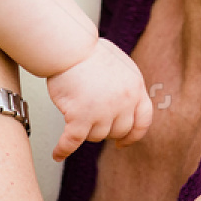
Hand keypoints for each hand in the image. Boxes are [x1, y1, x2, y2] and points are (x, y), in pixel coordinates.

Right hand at [46, 38, 154, 160]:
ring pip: (96, 136)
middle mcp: (124, 101)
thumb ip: (127, 86)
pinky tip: (57, 154)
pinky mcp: (80, 115)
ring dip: (85, 131)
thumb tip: (126, 105)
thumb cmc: (89, 51)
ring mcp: (103, 110)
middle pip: (117, 131)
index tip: (123, 142)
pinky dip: (63, 149)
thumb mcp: (120, 65)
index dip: (134, 135)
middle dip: (104, 129)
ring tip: (74, 118)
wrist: (70, 46)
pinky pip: (72, 141)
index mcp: (136, 87)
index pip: (143, 120)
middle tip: (91, 122)